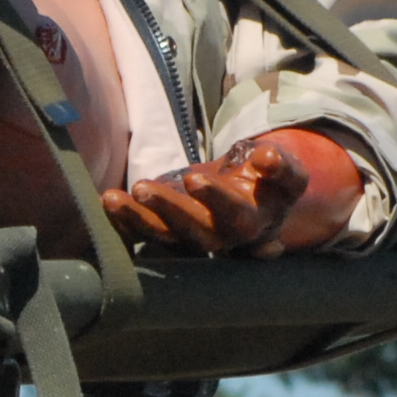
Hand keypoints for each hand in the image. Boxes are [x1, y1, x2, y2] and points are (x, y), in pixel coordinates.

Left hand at [98, 128, 360, 255]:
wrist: (253, 199)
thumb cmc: (269, 183)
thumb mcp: (288, 174)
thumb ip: (282, 167)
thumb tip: (266, 157)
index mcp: (253, 223)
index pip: (235, 217)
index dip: (215, 201)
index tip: (194, 179)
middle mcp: (222, 238)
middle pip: (193, 232)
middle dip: (167, 210)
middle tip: (143, 187)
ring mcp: (193, 239)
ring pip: (164, 237)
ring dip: (137, 219)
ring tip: (112, 199)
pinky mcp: (171, 233)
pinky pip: (146, 234)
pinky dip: (125, 222)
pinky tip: (108, 204)